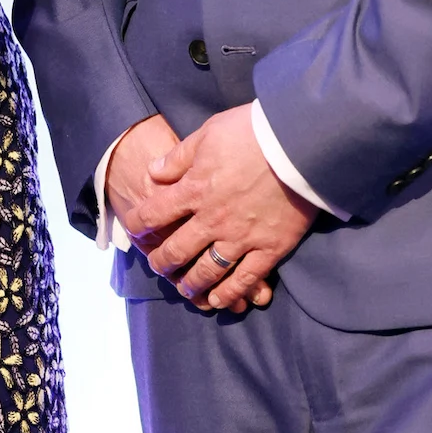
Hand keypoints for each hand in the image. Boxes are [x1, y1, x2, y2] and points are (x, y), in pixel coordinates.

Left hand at [105, 114, 273, 309]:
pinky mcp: (269, 249)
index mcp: (194, 189)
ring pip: (207, 270)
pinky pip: (244, 278)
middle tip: (158, 266)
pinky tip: (220, 300)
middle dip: (162, 261)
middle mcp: (212, 219)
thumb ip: (179, 157)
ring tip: (185, 288)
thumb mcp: (208, 133)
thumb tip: (154, 172)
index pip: (155, 213)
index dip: (139, 224)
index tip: (133, 231)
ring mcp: (240, 237)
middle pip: (177, 249)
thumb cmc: (252, 132)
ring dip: (191, 282)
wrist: (298, 144)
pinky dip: (229, 293)